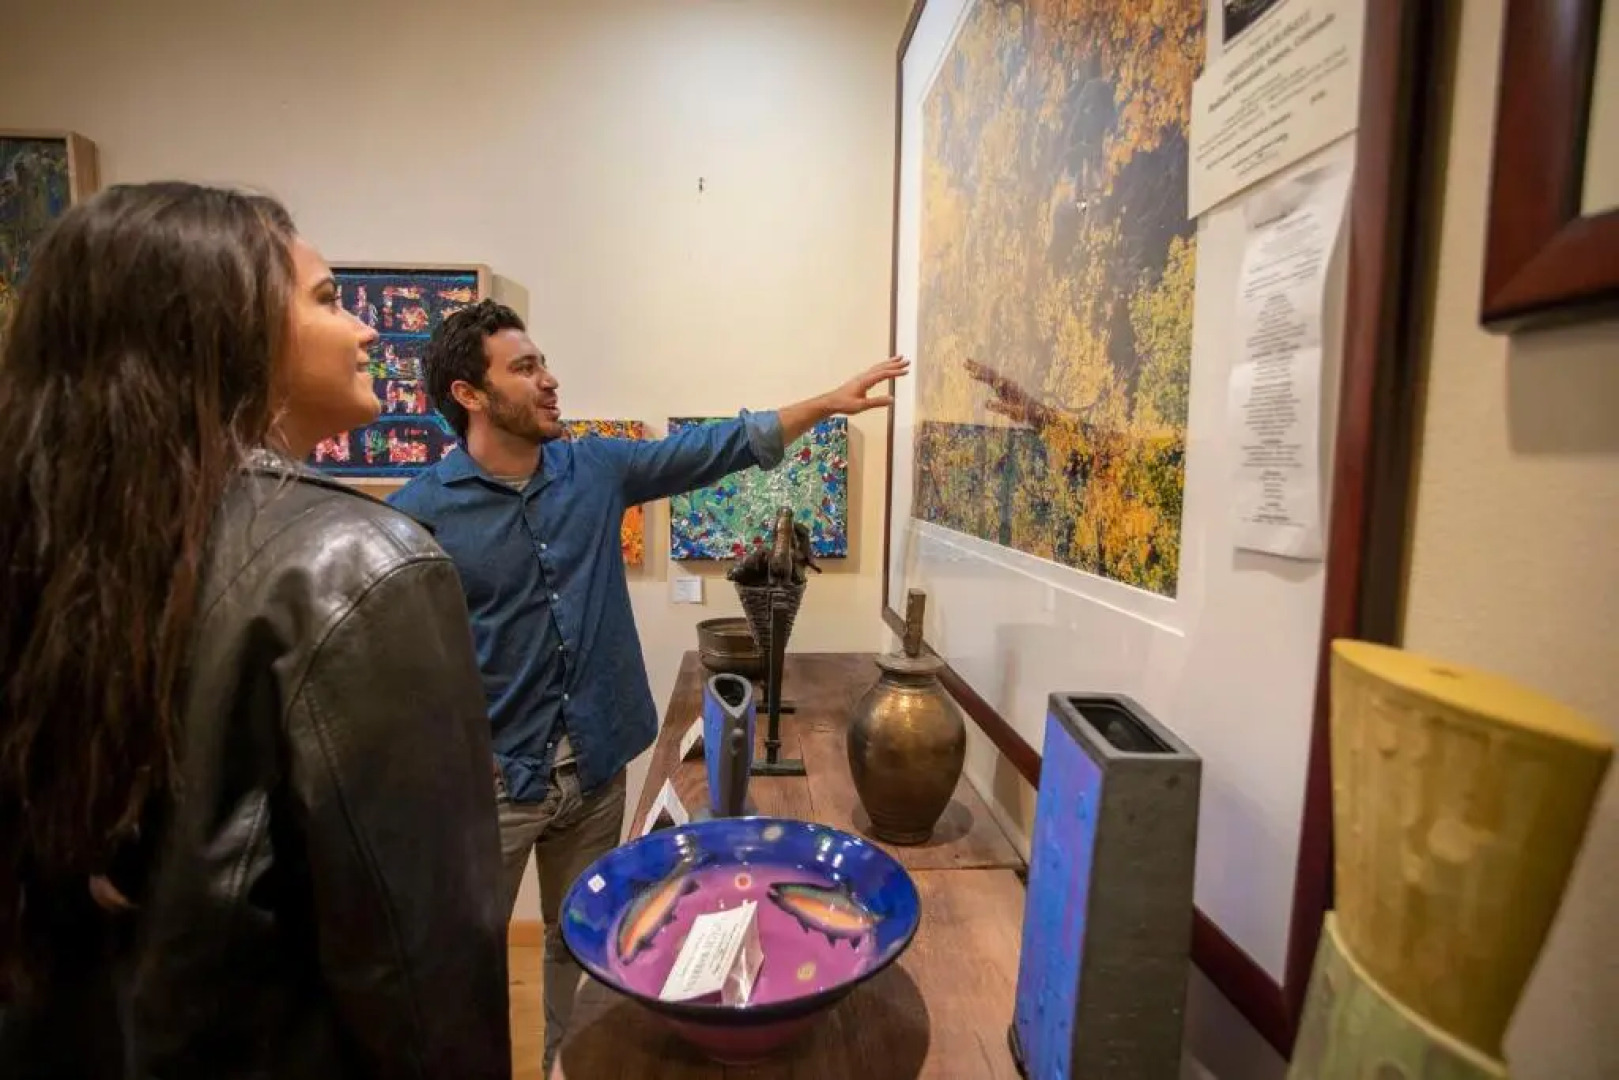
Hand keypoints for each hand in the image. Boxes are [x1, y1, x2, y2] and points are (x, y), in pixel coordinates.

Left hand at [777, 356, 910, 443]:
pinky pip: (875, 369)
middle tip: (907, 360)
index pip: (884, 374)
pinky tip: (885, 367)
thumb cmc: (845, 404)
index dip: (896, 372)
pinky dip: (883, 366)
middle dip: (895, 364)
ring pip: (878, 366)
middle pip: (882, 367)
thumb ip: (877, 402)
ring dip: (889, 363)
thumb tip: (892, 399)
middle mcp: (865, 376)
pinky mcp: (861, 379)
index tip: (906, 371)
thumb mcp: (862, 405)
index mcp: (866, 381)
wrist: (832, 401)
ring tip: (899, 358)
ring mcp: (863, 376)